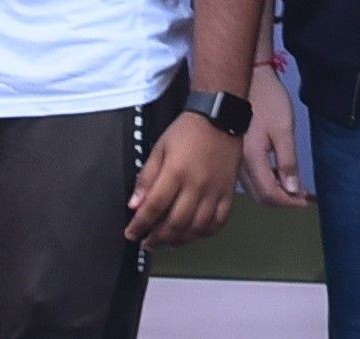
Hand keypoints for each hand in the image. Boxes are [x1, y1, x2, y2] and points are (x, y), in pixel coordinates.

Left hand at [126, 111, 239, 245]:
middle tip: (148, 243)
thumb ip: (146, 177)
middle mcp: (196, 185)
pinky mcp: (228, 193)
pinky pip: (218, 222)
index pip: (154, 207)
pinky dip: (205, 232)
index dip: (140, 225)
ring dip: (180, 240)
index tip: (131, 234)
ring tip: (168, 241)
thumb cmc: (187, 131)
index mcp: (175, 172)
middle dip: (158, 238)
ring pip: (197, 227)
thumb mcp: (160, 148)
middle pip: (175, 223)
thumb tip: (134, 205)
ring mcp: (214, 191)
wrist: (219, 117)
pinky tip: (194, 233)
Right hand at [240, 65, 308, 207]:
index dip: (289, 202)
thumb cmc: (268, 101)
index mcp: (251, 160)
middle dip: (283, 200)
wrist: (249, 79)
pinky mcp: (237, 154)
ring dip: (276, 192)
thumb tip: (292, 190)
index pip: (269, 194)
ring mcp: (236, 160)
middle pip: (260, 196)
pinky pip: (252, 177)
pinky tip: (281, 174)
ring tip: (296, 187)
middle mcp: (239, 165)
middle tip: (303, 196)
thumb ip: (288, 161)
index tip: (307, 202)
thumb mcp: (284, 129)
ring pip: (255, 188)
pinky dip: (267, 182)